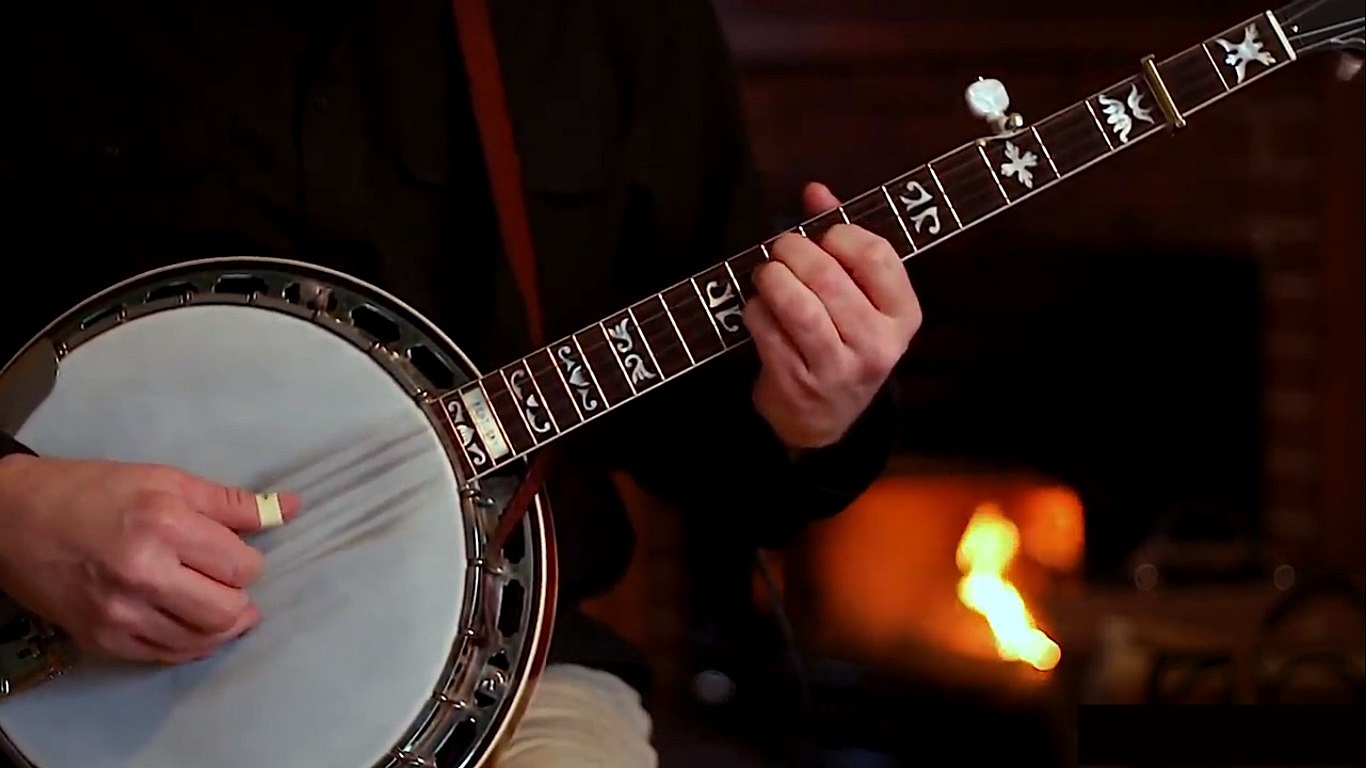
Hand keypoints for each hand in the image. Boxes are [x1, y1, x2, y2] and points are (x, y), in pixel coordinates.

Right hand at [0, 454, 298, 664]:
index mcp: (165, 525)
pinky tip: (191, 624)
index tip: (236, 555)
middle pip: (227, 611)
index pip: (242, 567)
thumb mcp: (166, 480)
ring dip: (221, 626)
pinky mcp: (102, 638)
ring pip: (201, 639)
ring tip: (219, 606)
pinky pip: (166, 655)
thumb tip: (290, 507)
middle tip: (232, 586)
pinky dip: (190, 643)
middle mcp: (144, 573)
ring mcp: (121, 612)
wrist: (14, 519)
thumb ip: (232, 502)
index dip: (248, 562)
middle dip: (241, 600)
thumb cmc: (93, 491)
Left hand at [744, 182, 920, 448]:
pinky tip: (758, 308)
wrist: (825, 420)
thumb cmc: (845, 342)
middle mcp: (878, 344)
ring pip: (796, 306)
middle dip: (793, 251)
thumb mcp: (861, 298)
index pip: (877, 256)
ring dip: (771, 279)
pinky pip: (768, 331)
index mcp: (903, 315)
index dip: (841, 234)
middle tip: (781, 249)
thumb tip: (814, 191)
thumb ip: (843, 241)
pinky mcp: (798, 383)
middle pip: (828, 277)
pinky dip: (755, 311)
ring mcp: (838, 368)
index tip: (823, 235)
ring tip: (766, 274)